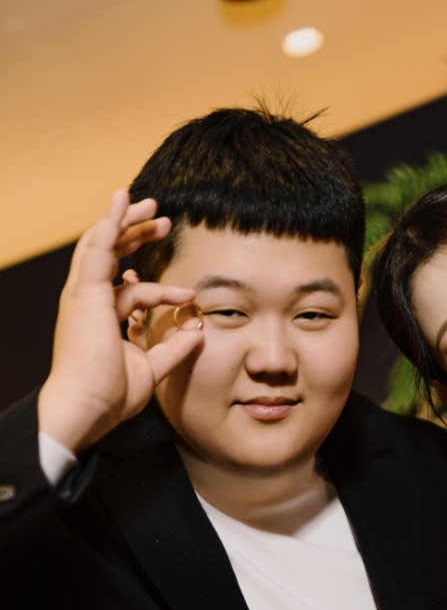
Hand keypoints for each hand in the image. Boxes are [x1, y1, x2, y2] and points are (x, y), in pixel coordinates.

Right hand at [37, 190, 202, 454]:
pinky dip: (110, 223)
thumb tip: (199, 332)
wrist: (88, 406)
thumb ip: (173, 349)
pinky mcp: (86, 292)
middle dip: (135, 236)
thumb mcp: (151, 368)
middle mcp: (89, 302)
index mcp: (101, 319)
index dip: (160, 288)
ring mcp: (84, 295)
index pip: (129, 290)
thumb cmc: (111, 395)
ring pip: (101, 244)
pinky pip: (98, 248)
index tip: (189, 293)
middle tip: (162, 221)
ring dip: (125, 221)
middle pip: (109, 256)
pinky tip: (122, 202)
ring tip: (149, 203)